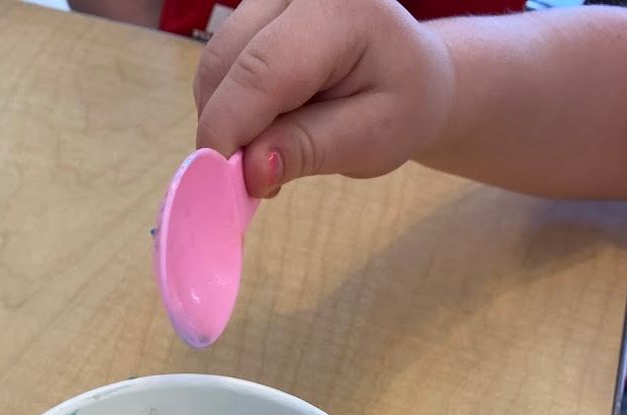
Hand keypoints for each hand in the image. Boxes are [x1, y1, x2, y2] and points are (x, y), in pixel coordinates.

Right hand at [193, 0, 452, 197]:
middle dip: (226, 132)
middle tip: (258, 182)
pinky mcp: (252, 14)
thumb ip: (309, 149)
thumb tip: (251, 171)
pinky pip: (219, 69)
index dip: (229, 129)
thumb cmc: (401, 105)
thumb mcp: (370, 138)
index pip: (262, 70)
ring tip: (272, 154)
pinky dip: (231, 110)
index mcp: (337, 10)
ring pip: (214, 68)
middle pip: (224, 64)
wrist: (411, 76)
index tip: (216, 186)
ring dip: (227, 122)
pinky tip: (267, 129)